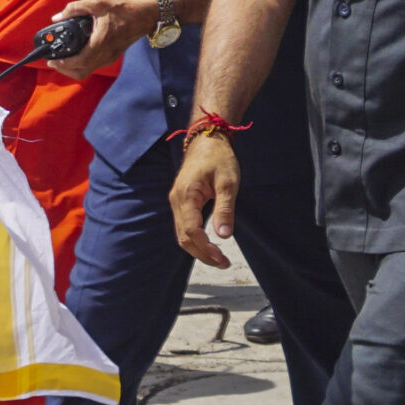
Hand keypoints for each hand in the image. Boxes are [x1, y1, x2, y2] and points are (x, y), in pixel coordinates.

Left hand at [48, 0, 153, 79]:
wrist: (144, 17)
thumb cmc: (122, 10)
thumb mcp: (97, 3)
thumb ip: (75, 8)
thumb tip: (58, 16)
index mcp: (100, 43)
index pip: (79, 62)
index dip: (63, 64)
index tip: (52, 59)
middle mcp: (105, 54)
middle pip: (80, 72)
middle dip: (64, 69)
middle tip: (53, 61)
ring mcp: (108, 58)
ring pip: (86, 71)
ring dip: (71, 68)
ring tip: (61, 59)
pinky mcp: (111, 57)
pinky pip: (92, 66)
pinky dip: (80, 65)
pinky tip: (74, 54)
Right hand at [170, 133, 240, 266]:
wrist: (207, 141)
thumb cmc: (219, 159)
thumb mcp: (228, 182)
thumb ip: (225, 209)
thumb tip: (224, 236)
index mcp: (187, 195)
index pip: (191, 230)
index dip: (205, 248)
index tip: (222, 258)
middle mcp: (176, 201)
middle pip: (183, 237)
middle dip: (202, 253)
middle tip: (223, 263)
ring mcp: (176, 201)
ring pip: (182, 233)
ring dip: (198, 248)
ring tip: (219, 258)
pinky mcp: (180, 201)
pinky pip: (184, 226)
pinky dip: (195, 239)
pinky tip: (209, 244)